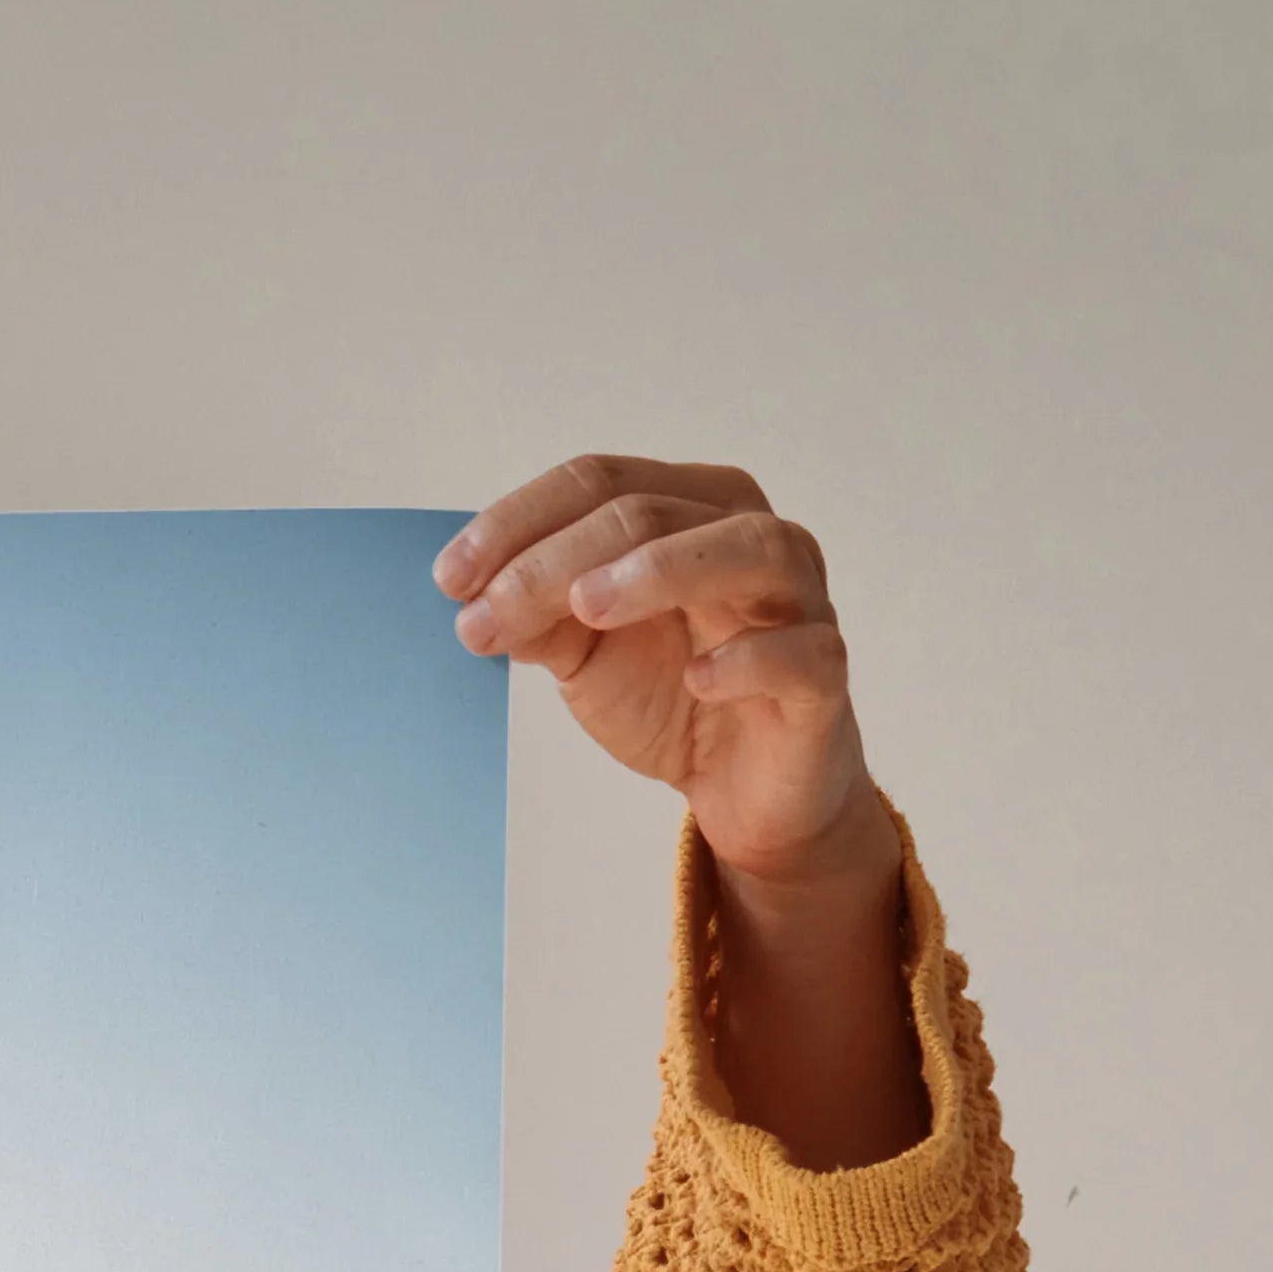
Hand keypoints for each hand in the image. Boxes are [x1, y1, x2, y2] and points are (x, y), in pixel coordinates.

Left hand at [440, 455, 923, 1163]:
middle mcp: (750, 536)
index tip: (449, 579)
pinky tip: (697, 678)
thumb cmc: (672, 695)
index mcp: (689, 510)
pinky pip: (803, 652)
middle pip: (652, 511)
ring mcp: (798, 601)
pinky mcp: (823, 677)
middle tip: (487, 613)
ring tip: (586, 607)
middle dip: (556, 560)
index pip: (600, 482)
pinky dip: (750, 658)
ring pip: (747, 549)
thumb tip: (474, 598)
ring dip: (662, 570)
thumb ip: (538, 617)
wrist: (742, 788)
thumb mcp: (585, 654)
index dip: (519, 522)